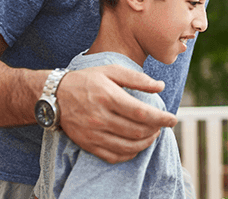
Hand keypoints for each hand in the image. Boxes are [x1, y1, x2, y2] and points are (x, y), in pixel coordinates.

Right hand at [56, 65, 178, 163]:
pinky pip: (113, 156)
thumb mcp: (111, 71)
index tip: (172, 119)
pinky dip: (130, 154)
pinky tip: (136, 146)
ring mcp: (93, 133)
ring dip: (146, 143)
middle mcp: (101, 118)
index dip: (161, 118)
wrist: (54, 95)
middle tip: (162, 126)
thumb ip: (137, 79)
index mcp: (109, 97)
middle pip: (137, 131)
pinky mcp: (88, 144)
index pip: (142, 113)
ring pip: (128, 146)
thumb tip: (161, 86)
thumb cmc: (87, 80)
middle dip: (156, 130)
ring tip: (152, 135)